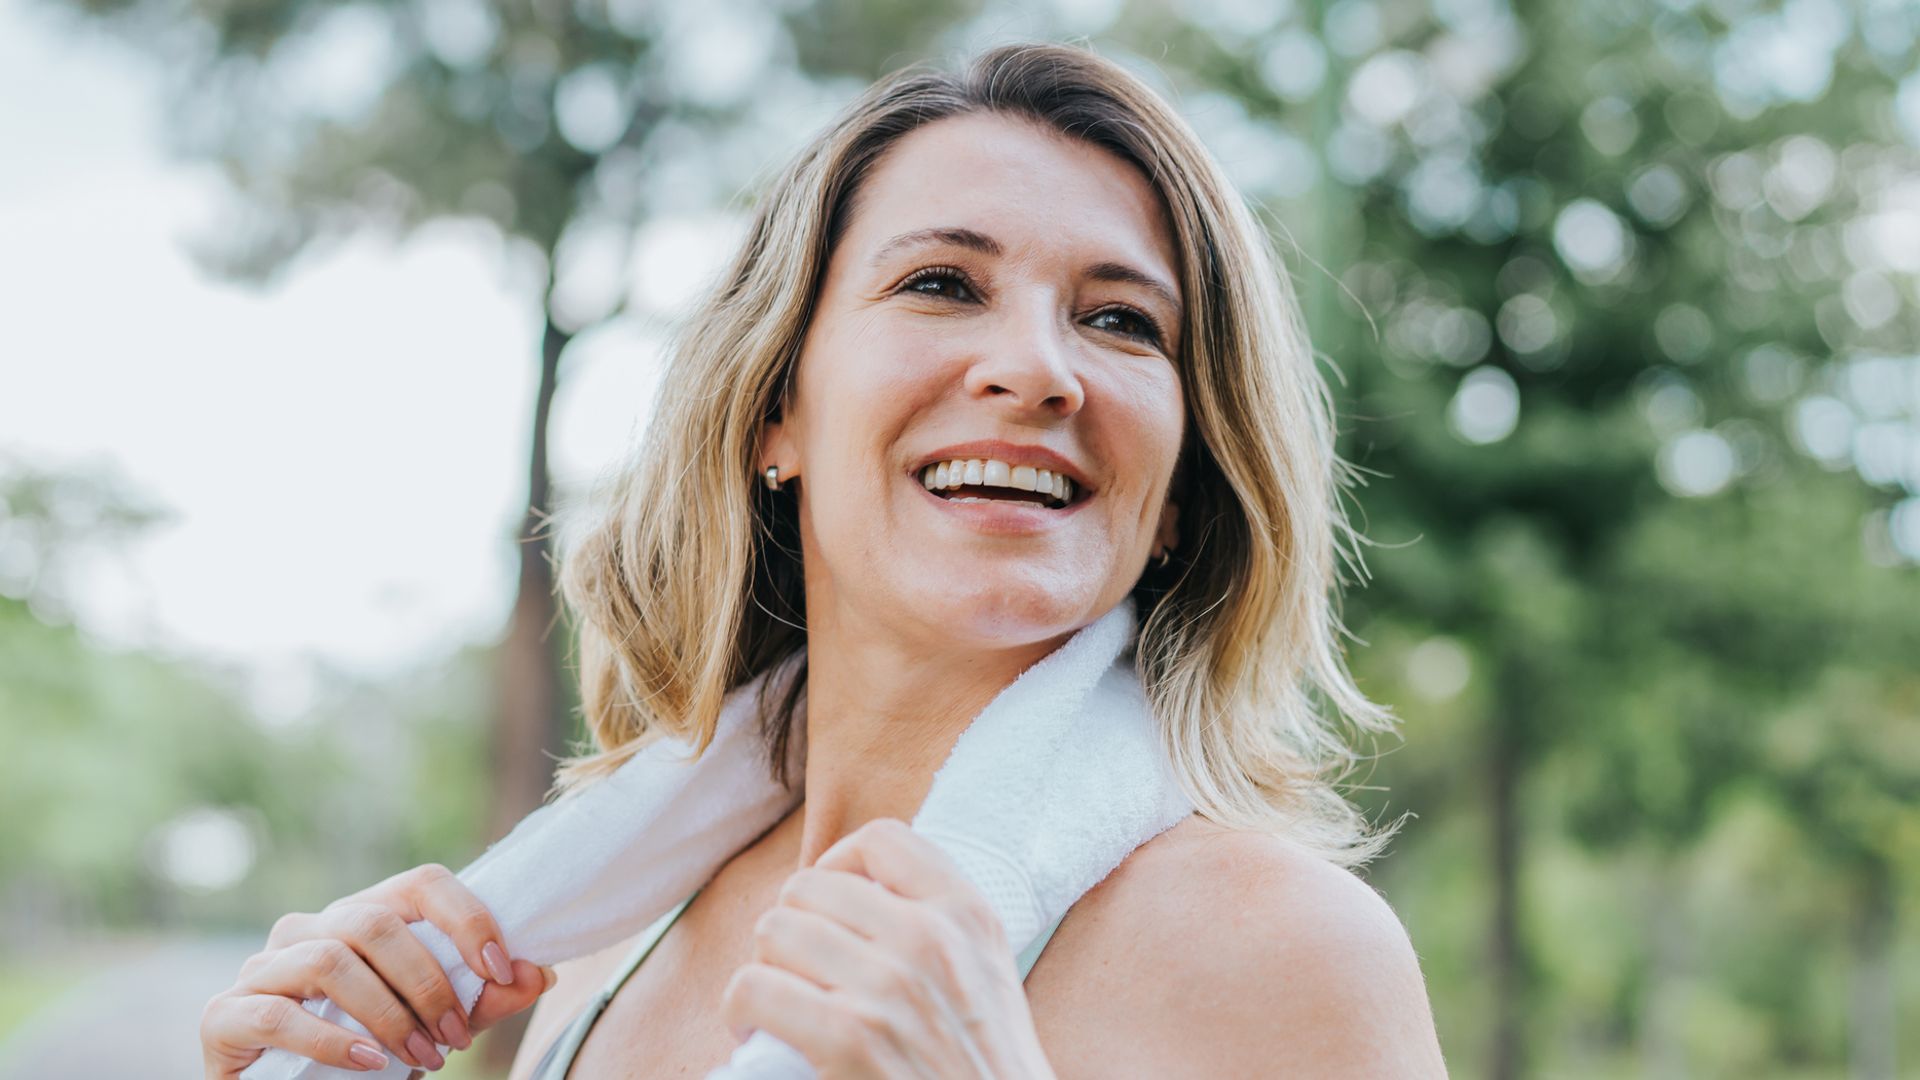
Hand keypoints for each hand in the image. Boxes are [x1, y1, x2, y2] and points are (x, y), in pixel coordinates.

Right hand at [200, 863, 554, 1077]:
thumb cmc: (370, 1053)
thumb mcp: (439, 1024)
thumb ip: (485, 999)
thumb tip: (538, 973)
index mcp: (363, 917)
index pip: (421, 883)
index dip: (467, 918)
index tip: (502, 969)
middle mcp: (310, 927)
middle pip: (377, 922)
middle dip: (429, 983)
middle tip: (455, 1038)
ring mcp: (263, 967)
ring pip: (330, 960)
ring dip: (388, 1014)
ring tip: (422, 1059)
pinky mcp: (226, 1014)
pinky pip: (279, 1015)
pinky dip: (333, 1040)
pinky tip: (370, 1063)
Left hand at [720, 818, 1057, 1078]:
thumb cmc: (984, 1068)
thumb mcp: (988, 973)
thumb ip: (941, 923)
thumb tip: (859, 888)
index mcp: (968, 916)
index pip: (882, 839)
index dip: (839, 864)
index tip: (830, 906)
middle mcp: (930, 940)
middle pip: (810, 886)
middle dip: (792, 926)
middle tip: (798, 969)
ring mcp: (889, 988)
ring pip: (775, 930)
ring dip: (765, 968)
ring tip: (779, 1000)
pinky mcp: (849, 1040)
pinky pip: (754, 988)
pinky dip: (742, 1010)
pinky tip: (758, 1031)